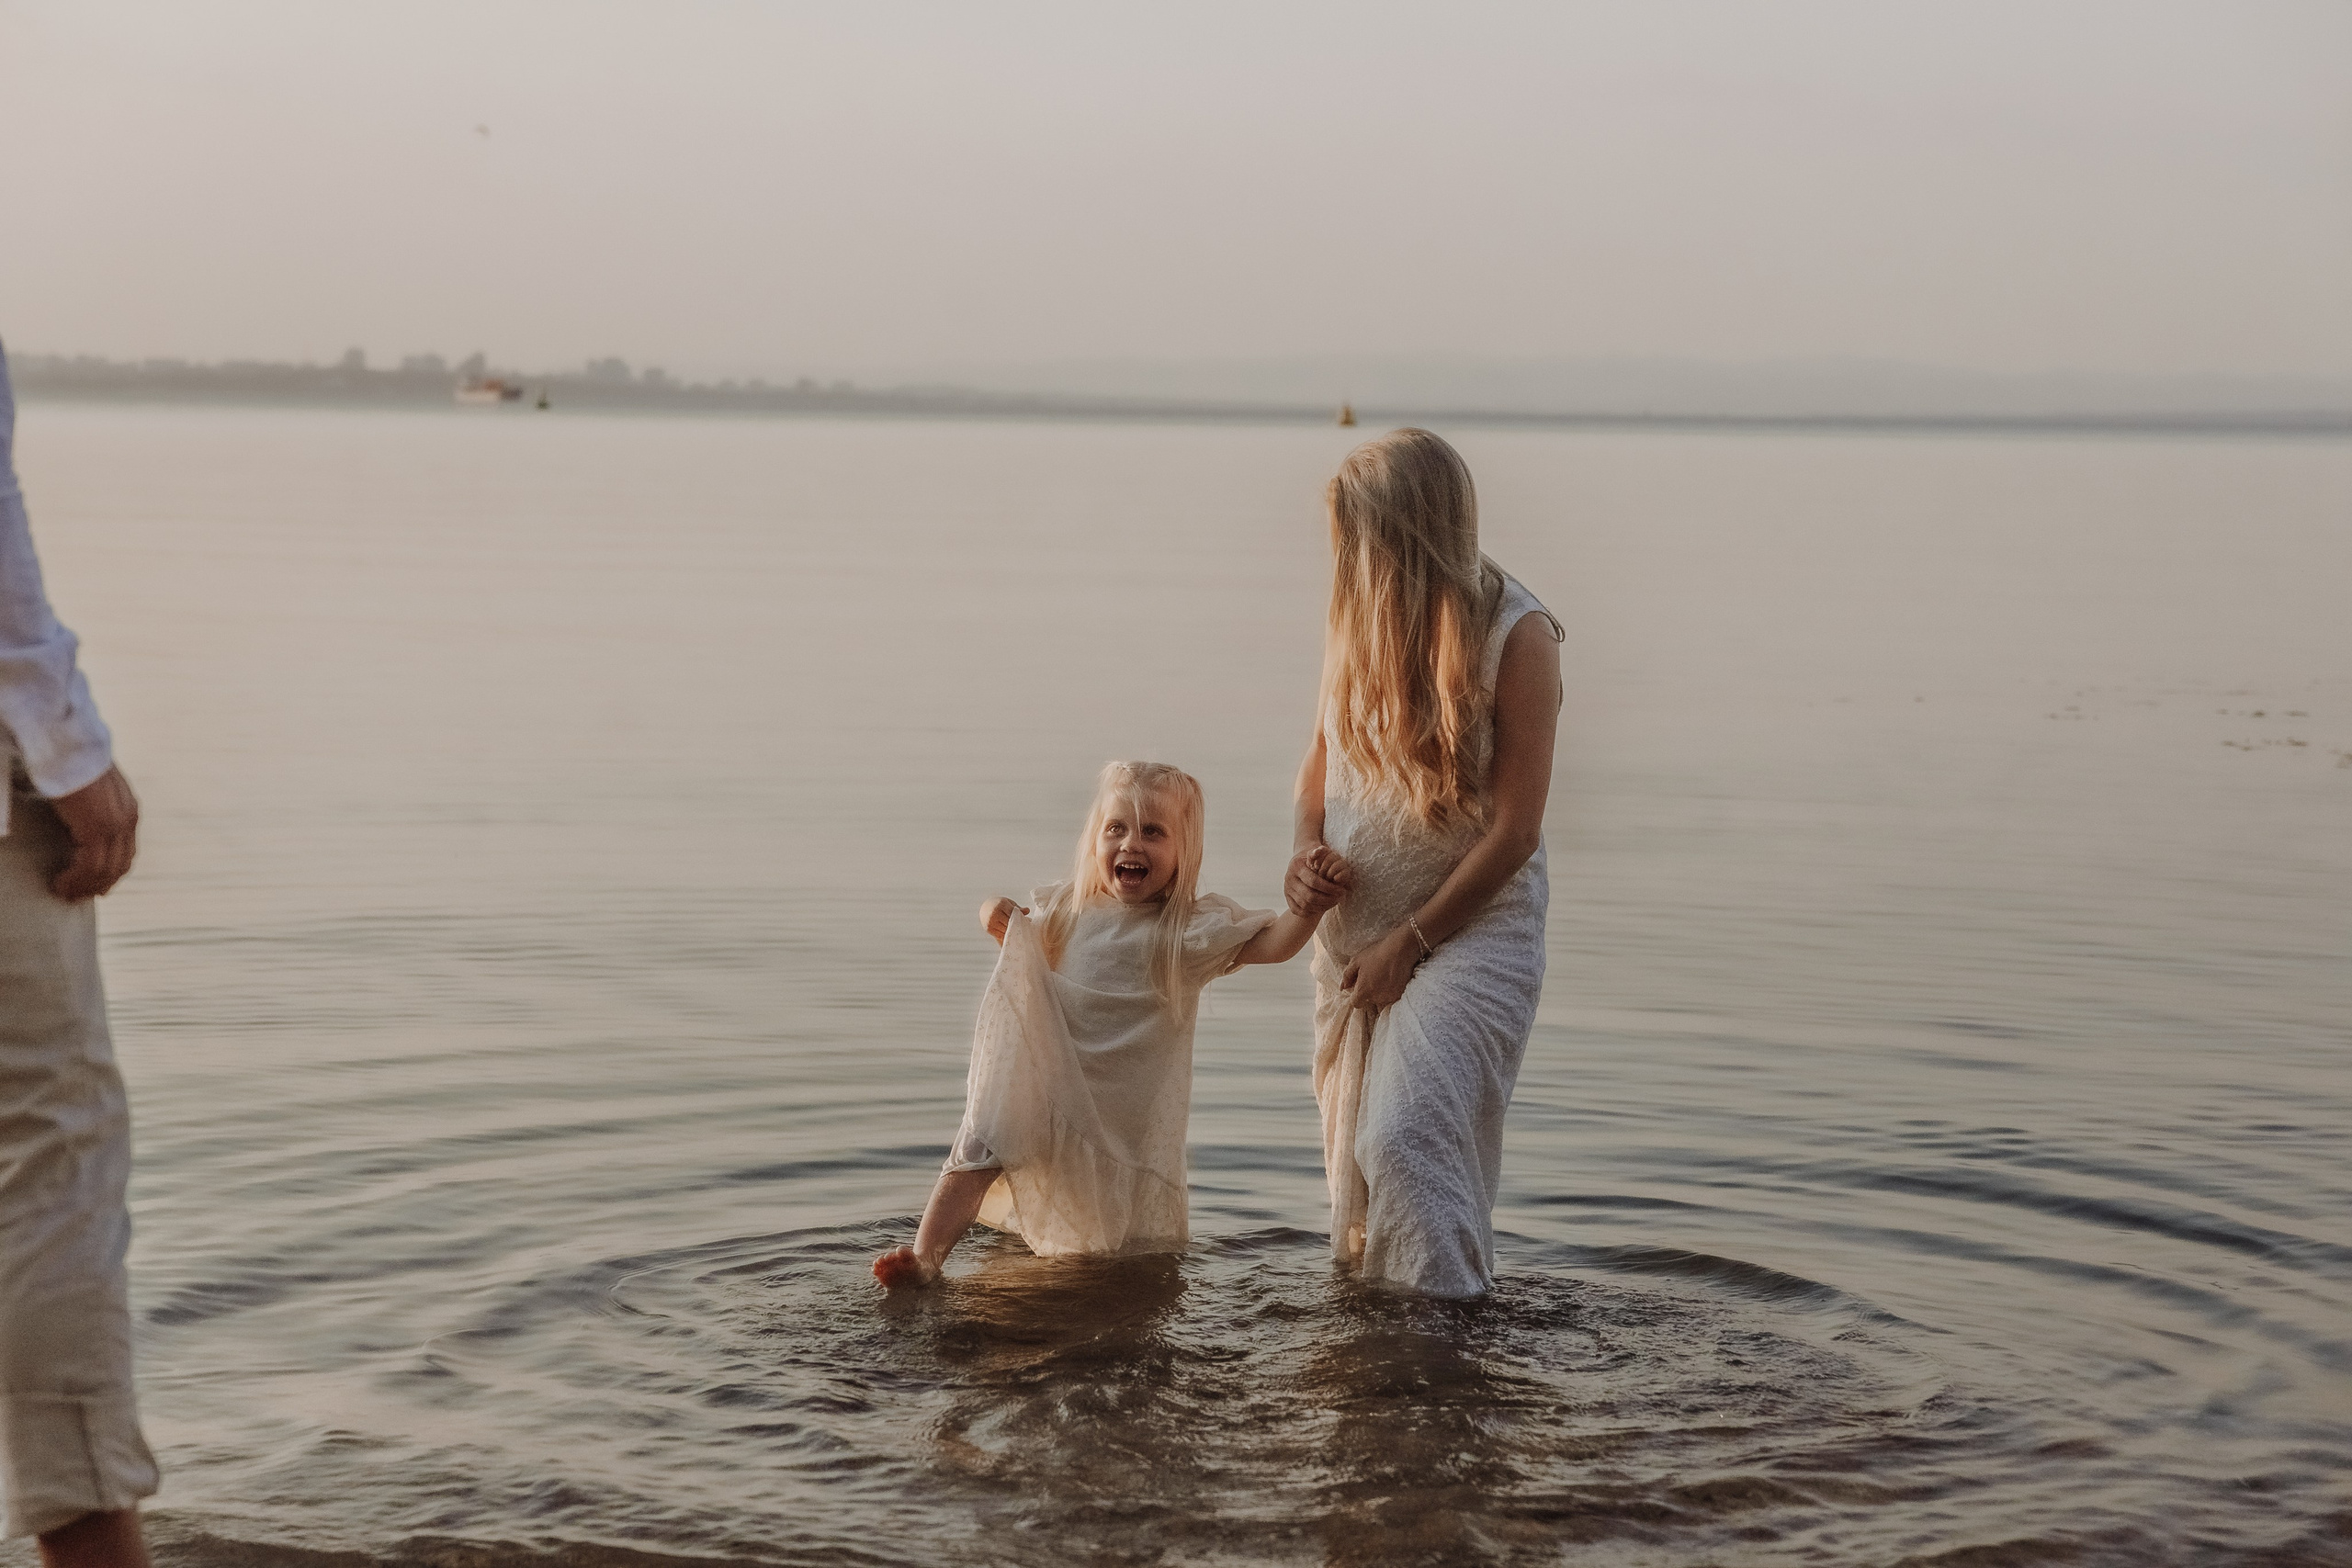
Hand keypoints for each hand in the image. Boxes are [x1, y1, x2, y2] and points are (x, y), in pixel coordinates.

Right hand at [48, 765, 138, 900]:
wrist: (71, 747)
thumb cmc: (74, 762)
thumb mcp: (93, 789)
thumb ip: (95, 807)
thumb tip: (81, 822)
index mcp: (130, 811)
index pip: (126, 852)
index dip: (111, 873)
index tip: (94, 885)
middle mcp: (128, 821)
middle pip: (119, 866)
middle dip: (98, 884)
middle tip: (77, 895)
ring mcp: (115, 826)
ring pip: (105, 870)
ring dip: (84, 886)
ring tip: (64, 892)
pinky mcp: (97, 829)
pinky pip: (90, 866)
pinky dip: (76, 879)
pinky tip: (60, 883)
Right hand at [978, 896, 1025, 943]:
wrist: (985, 908)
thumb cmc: (1000, 905)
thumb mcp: (1009, 903)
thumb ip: (1018, 908)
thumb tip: (1027, 911)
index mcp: (1001, 904)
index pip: (1013, 914)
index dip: (1020, 918)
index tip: (1027, 922)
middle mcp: (994, 913)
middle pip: (1010, 923)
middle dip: (1017, 926)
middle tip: (1024, 928)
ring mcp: (991, 922)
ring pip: (1006, 930)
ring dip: (1012, 932)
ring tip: (1017, 931)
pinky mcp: (988, 929)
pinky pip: (1000, 935)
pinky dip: (1006, 935)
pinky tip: (1010, 934)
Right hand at [1285, 844, 1352, 917]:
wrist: (1301, 861)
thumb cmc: (1314, 858)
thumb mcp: (1317, 851)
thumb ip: (1320, 851)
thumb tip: (1320, 850)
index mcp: (1296, 866)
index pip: (1313, 881)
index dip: (1329, 888)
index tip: (1341, 891)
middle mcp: (1289, 879)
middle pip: (1309, 896)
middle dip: (1327, 899)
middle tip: (1339, 899)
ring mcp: (1287, 889)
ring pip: (1305, 905)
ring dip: (1322, 907)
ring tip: (1333, 902)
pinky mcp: (1287, 898)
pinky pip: (1298, 910)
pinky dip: (1311, 912)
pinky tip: (1322, 907)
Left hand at [1339, 925, 1419, 1014]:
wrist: (1399, 950)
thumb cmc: (1376, 954)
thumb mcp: (1356, 961)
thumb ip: (1347, 976)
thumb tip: (1343, 987)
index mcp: (1363, 991)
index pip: (1355, 1003)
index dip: (1356, 995)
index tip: (1360, 985)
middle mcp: (1376, 998)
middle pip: (1368, 1001)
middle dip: (1368, 992)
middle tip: (1373, 977)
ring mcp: (1389, 997)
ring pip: (1380, 1000)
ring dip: (1379, 992)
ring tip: (1383, 977)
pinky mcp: (1400, 995)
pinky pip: (1391, 997)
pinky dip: (1390, 991)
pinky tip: (1391, 979)